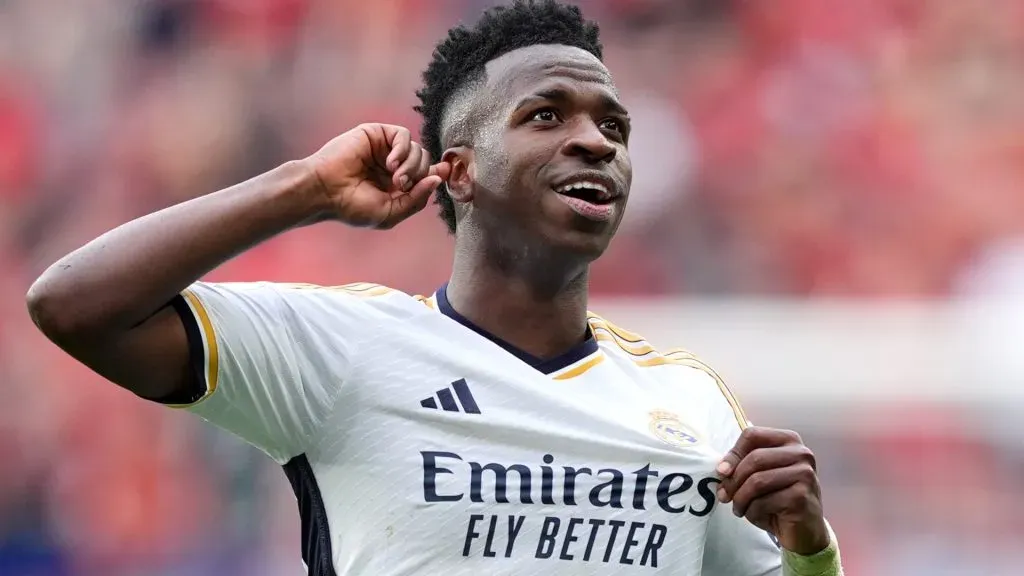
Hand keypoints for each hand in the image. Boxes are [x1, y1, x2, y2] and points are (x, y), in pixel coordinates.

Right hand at [303, 124, 451, 228]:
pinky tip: (390, 163)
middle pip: (425, 162)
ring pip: (418, 149)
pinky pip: (404, 135)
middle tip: (401, 185)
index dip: (438, 173)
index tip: (446, 173)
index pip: (426, 175)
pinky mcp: (376, 134)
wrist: (324, 191)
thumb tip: (437, 179)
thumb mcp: (390, 212)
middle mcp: (392, 165)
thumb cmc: (352, 206)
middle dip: (419, 175)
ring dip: (411, 165)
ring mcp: (385, 149)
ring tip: (394, 178)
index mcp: (396, 185)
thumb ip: (416, 199)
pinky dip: (403, 150)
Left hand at [716, 426, 829, 555]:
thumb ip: (742, 466)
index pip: (752, 435)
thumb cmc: (778, 500)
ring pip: (757, 481)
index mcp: (788, 440)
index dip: (733, 454)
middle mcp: (801, 453)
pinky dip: (752, 512)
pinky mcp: (802, 497)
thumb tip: (722, 469)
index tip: (722, 472)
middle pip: (754, 459)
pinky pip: (764, 502)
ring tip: (739, 508)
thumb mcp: (759, 477)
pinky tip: (756, 517)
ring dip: (741, 498)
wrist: (804, 530)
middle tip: (724, 496)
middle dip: (733, 480)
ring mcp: (804, 474)